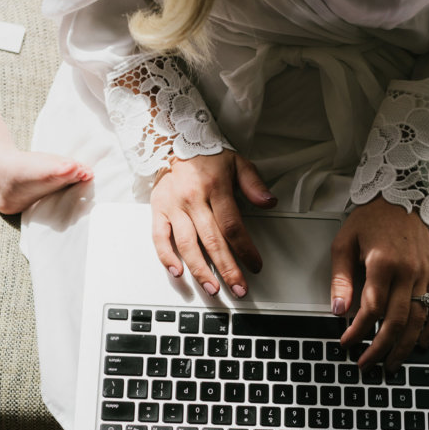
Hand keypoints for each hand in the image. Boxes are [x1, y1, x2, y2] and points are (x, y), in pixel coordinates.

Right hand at [150, 151, 276, 296]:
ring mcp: (174, 206)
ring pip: (186, 244)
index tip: (255, 265)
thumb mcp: (238, 163)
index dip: (245, 249)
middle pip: (212, 241)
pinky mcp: (158, 210)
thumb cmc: (208, 156)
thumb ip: (254, 185)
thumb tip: (270, 202)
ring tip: (212, 289)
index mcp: (215, 188)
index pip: (232, 226)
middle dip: (227, 269)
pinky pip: (159, 237)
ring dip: (200, 270)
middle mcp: (193, 200)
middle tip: (238, 288)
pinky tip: (177, 272)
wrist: (173, 140)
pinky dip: (166, 256)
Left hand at [330, 197, 428, 372]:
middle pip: (396, 321)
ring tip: (391, 364)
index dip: (358, 331)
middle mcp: (407, 271)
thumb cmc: (371, 219)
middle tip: (366, 363)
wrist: (401, 196)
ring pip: (418, 320)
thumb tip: (337, 310)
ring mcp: (424, 274)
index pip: (371, 308)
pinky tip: (422, 344)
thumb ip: (340, 279)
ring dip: (405, 347)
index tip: (346, 343)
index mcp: (383, 263)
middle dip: (380, 348)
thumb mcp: (344, 243)